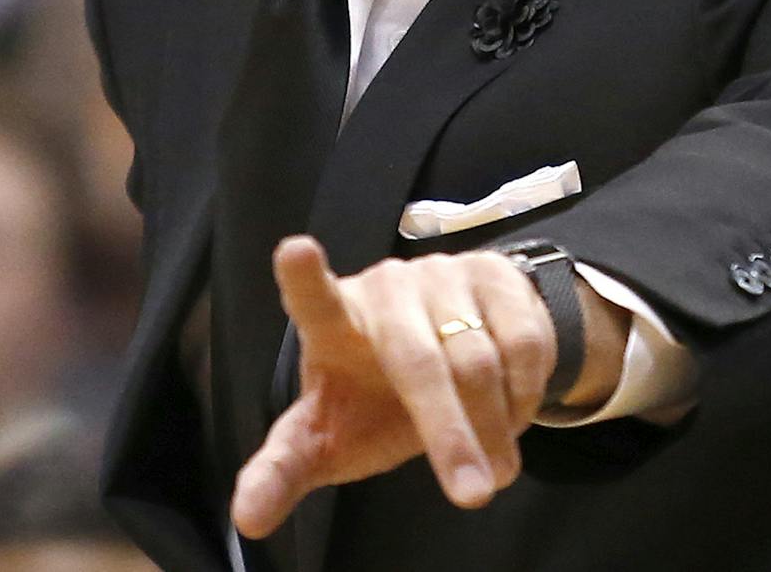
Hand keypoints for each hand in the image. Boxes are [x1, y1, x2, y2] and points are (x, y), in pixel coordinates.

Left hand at [231, 236, 557, 538]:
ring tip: (494, 469)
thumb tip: (246, 518)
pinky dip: (524, 395)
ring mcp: (441, 273)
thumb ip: (286, 469)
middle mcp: (385, 286)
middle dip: (448, 432)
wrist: (450, 357)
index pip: (312, 298)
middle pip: (417, 361)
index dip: (303, 277)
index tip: (294, 251)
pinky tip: (513, 416)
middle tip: (472, 495)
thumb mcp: (328, 437)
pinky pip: (522, 341)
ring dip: (495, 427)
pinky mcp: (493, 273)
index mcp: (332, 322)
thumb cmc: (371, 400)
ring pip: (478, 357)